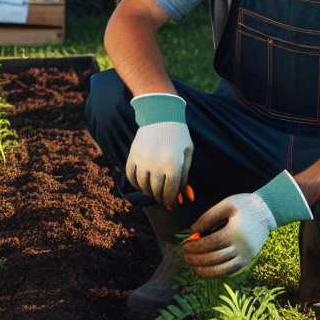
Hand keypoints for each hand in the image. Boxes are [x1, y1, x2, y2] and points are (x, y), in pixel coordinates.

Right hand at [125, 93, 192, 208]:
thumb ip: (185, 176)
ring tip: (154, 192)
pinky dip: (136, 184)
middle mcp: (156, 164)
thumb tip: (184, 197)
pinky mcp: (133, 155)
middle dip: (161, 198)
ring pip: (143, 186)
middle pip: (157, 191)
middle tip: (164, 199)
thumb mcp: (187, 154)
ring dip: (149, 192)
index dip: (172, 200)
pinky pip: (131, 176)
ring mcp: (143, 160)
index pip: (171, 191)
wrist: (161, 115)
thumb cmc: (178, 136)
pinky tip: (142, 184)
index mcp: (173, 164)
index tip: (172, 205)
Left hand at [182, 193, 274, 276]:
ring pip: (223, 270)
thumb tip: (192, 231)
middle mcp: (242, 247)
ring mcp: (246, 256)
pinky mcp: (248, 260)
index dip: (195, 247)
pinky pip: (231, 272)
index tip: (184, 246)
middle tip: (185, 256)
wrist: (267, 212)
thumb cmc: (244, 205)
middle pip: (215, 258)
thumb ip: (208, 217)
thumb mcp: (226, 205)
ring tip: (193, 266)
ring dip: (205, 270)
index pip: (210, 244)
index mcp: (235, 232)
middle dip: (197, 259)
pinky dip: (217, 273)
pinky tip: (206, 269)